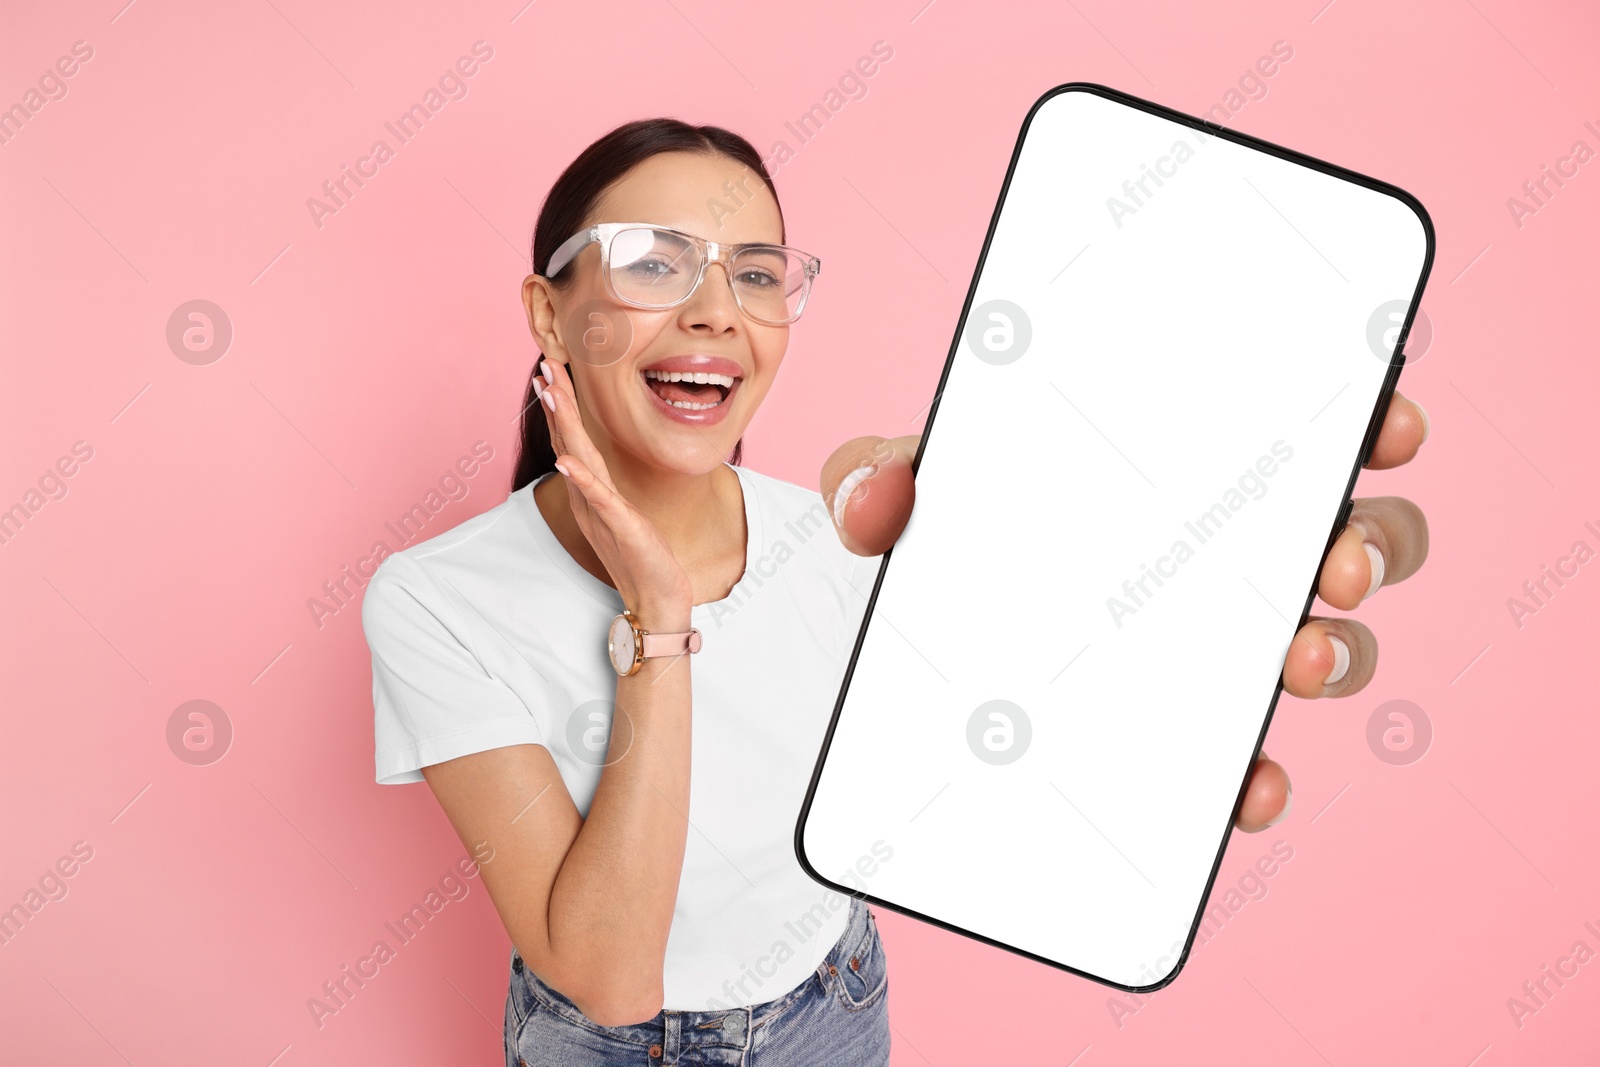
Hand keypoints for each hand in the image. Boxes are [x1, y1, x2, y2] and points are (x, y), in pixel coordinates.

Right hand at [534, 359, 692, 617]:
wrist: (656, 597)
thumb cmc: (641, 557)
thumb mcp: (622, 515)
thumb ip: (605, 492)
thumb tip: (594, 470)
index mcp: (591, 490)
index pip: (572, 440)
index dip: (562, 406)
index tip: (552, 371)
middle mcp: (589, 497)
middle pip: (568, 440)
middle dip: (557, 401)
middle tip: (546, 364)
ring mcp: (600, 510)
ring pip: (578, 459)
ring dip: (563, 425)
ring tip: (550, 394)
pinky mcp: (618, 526)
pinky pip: (596, 498)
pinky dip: (580, 478)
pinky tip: (566, 460)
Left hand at [822, 391, 1430, 832]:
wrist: (917, 654)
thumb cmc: (946, 543)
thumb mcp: (906, 497)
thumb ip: (875, 475)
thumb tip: (877, 502)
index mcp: (1181, 470)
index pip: (1297, 431)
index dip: (1364, 421)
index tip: (1384, 424)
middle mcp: (1222, 554)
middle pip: (1348, 538)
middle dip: (1369, 546)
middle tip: (1334, 563)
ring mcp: (1215, 647)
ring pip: (1327, 643)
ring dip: (1338, 653)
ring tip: (1295, 662)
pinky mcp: (1187, 736)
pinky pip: (1250, 757)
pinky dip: (1259, 776)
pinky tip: (1244, 787)